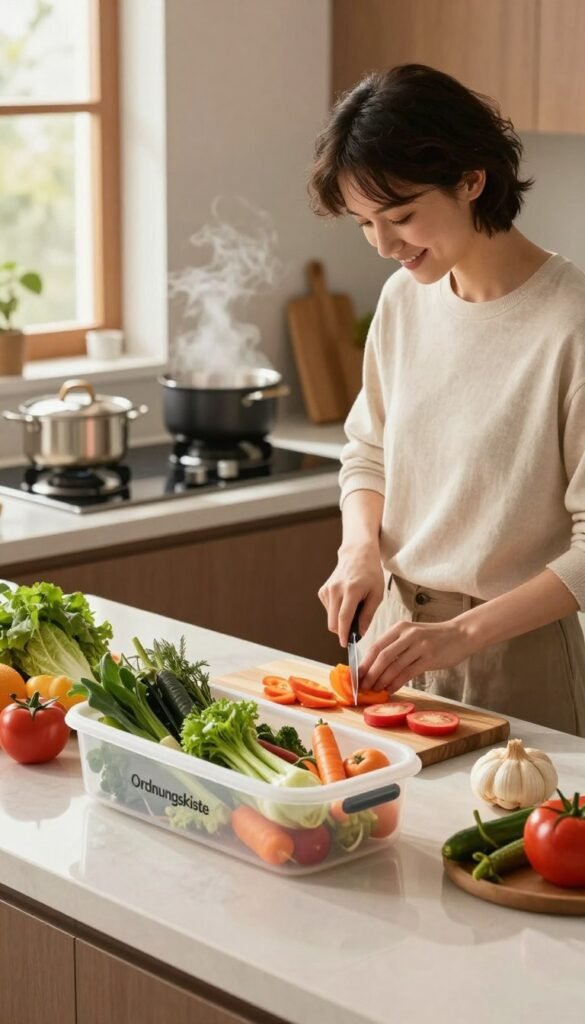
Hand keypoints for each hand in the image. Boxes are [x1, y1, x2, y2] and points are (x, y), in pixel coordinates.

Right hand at [318, 542, 384, 646]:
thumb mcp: (377, 594)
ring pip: (330, 618)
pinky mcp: (323, 591)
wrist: (357, 555)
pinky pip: (329, 610)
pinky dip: (337, 612)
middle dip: (343, 631)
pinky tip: (346, 602)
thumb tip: (360, 633)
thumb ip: (368, 615)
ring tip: (354, 608)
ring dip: (341, 620)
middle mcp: (335, 590)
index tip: (345, 645)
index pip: (344, 618)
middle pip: (333, 622)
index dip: (344, 634)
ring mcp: (327, 590)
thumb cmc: (370, 573)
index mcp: (351, 590)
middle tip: (356, 629)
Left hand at [359, 617, 477, 692]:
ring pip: (394, 666)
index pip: (376, 646)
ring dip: (382, 680)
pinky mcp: (429, 658)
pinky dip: (396, 683)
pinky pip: (408, 673)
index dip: (364, 663)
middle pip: (382, 656)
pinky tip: (390, 689)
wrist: (460, 634)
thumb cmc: (434, 637)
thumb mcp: (412, 634)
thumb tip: (374, 666)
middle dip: (369, 674)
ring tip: (374, 690)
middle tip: (362, 686)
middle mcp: (408, 635)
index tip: (356, 676)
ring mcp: (419, 646)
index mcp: (400, 628)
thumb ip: (395, 646)